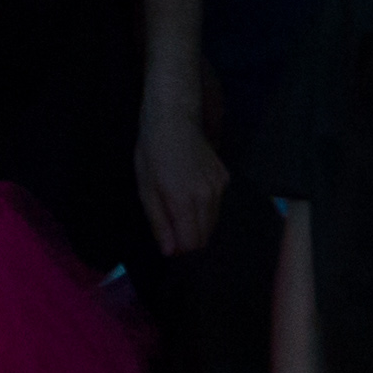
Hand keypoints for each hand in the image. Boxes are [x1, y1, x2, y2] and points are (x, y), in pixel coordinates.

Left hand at [135, 89, 224, 257]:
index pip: (193, 242)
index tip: (169, 244)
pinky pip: (218, 204)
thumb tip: (171, 251)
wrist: (174, 121)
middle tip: (172, 227)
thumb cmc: (152, 154)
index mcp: (184, 201)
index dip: (181, 249)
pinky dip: (206, 207)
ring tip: (179, 207)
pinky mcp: (226, 177)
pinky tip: (192, 192)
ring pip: (214, 220)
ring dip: (198, 223)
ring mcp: (221, 186)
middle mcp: (209, 196)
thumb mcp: (146, 190)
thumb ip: (159, 222)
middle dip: (190, 238)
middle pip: (206, 234)